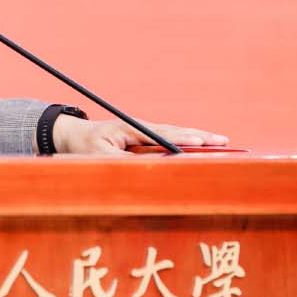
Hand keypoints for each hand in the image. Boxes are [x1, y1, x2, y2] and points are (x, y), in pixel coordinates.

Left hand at [52, 115, 228, 154]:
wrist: (73, 136)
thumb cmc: (84, 146)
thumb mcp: (98, 156)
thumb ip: (121, 161)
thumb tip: (146, 169)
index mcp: (131, 128)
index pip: (163, 134)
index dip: (184, 139)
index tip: (202, 142)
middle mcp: (141, 128)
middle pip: (175, 132)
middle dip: (199, 136)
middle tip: (224, 141)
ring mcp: (143, 133)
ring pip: (175, 135)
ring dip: (197, 138)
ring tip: (220, 142)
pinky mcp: (143, 140)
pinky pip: (168, 140)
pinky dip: (186, 142)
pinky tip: (201, 147)